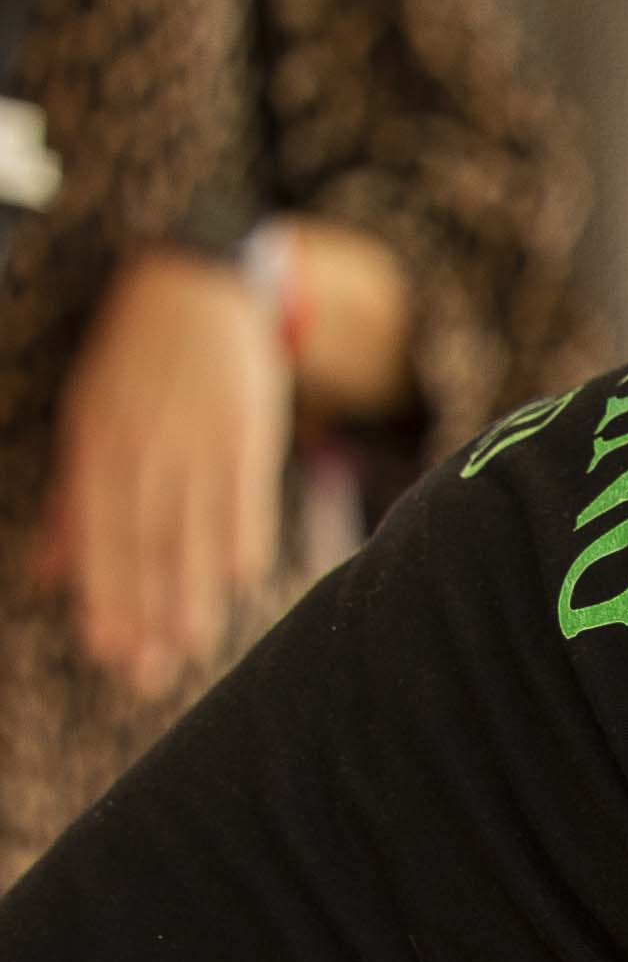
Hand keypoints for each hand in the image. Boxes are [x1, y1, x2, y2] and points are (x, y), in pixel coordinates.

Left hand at [30, 247, 289, 699]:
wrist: (194, 288)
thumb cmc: (134, 363)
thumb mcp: (87, 420)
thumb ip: (71, 501)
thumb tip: (47, 573)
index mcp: (98, 446)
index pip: (99, 536)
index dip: (102, 596)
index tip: (108, 651)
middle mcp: (144, 448)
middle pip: (143, 543)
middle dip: (144, 611)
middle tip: (147, 673)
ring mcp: (197, 440)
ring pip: (190, 529)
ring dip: (191, 591)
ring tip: (192, 646)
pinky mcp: (246, 430)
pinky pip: (244, 492)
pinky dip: (241, 534)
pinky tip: (240, 579)